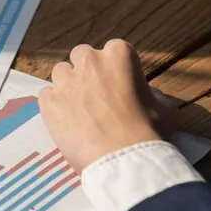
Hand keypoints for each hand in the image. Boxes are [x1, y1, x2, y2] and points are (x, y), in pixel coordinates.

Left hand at [40, 39, 175, 172]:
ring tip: (79, 108)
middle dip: (88, 70)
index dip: (116, 68)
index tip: (119, 84)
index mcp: (118, 55)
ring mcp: (65, 81)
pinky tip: (66, 120)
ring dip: (69, 85)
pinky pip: (46, 95)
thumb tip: (147, 94)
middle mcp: (88, 62)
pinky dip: (54, 104)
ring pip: (61, 73)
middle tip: (97, 93)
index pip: (113, 50)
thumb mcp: (164, 108)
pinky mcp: (48, 101)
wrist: (122, 160)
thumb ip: (152, 94)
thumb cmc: (148, 132)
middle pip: (82, 56)